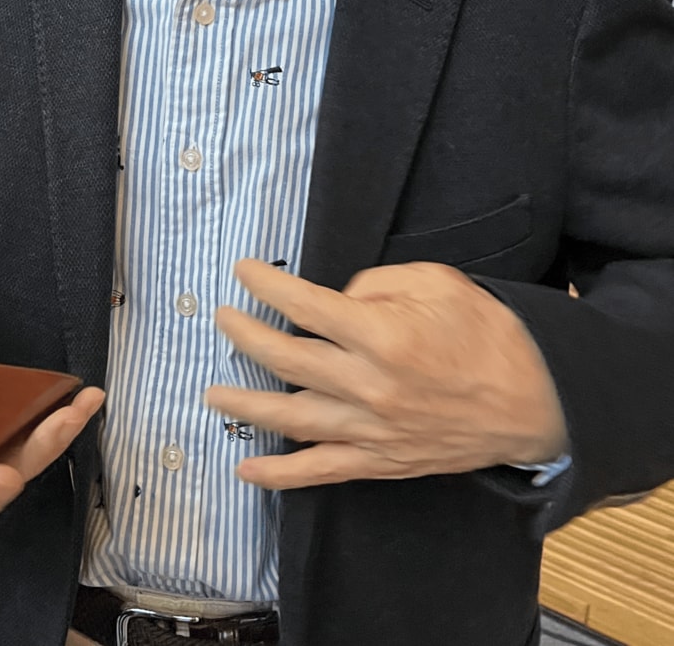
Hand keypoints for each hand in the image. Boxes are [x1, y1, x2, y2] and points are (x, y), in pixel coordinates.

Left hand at [206, 259, 567, 489]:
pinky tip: (247, 468)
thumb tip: (336, 300)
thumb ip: (376, 283)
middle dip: (245, 336)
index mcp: (382, 335)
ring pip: (292, 418)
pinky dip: (280, 474)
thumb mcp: (436, 282)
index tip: (243, 273)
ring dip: (246, 404)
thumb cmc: (487, 334)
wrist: (534, 400)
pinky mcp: (382, 461)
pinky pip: (321, 471)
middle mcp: (369, 386)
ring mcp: (372, 430)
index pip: (304, 306)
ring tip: (212, 391)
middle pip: (287, 360)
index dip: (266, 287)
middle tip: (222, 318)